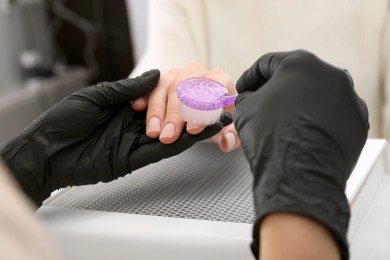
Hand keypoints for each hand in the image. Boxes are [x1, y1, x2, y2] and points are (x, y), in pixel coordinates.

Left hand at [0, 70, 231, 206]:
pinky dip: (180, 145)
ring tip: (214, 119)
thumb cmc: (63, 121)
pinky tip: (196, 136)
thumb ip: (128, 89)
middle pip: (168, 117)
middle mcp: (133, 124)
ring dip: (191, 128)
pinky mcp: (133, 160)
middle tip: (210, 104)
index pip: (158, 98)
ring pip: (170, 135)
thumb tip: (155, 75)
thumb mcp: (96, 97)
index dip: (177, 94)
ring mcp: (134, 142)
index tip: (195, 86)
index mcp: (124, 106)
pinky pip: (160, 152)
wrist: (47, 152)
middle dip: (189, 111)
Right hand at [131, 62, 240, 151]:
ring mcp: (177, 73)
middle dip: (175, 114)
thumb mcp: (229, 130)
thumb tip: (227, 141)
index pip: (212, 89)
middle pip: (185, 87)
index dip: (202, 109)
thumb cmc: (218, 118)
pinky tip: (138, 108)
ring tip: (154, 131)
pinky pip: (150, 83)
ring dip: (157, 110)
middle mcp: (198, 72)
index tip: (193, 130)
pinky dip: (143, 95)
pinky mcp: (161, 79)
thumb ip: (232, 137)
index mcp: (219, 80)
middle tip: (168, 136)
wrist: (207, 108)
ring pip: (165, 85)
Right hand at [234, 50, 368, 258]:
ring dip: (299, 103)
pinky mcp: (357, 120)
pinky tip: (303, 132)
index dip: (250, 77)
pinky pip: (332, 113)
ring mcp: (347, 97)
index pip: (267, 64)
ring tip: (284, 121)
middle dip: (276, 89)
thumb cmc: (272, 139)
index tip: (245, 88)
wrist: (298, 175)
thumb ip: (247, 95)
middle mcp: (329, 74)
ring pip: (316, 95)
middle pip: (296, 76)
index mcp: (299, 64)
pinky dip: (317, 119)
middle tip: (262, 102)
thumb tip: (251, 97)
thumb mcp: (245, 109)